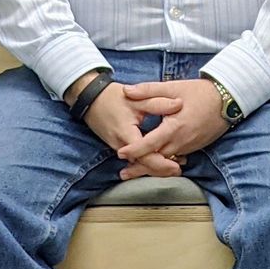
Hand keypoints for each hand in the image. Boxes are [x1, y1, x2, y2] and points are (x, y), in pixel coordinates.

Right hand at [63, 72, 185, 178]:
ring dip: (154, 166)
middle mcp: (122, 146)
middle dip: (160, 170)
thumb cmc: (113, 98)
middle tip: (179, 170)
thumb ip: (157, 103)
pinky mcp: (119, 147)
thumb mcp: (137, 98)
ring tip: (173, 168)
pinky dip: (146, 160)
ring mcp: (119, 148)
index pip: (145, 156)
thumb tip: (179, 105)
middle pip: (143, 164)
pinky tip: (160, 160)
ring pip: (138, 163)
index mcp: (127, 135)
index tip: (175, 167)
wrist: (90, 99)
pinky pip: (134, 158)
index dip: (161, 164)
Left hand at [112, 79, 229, 179]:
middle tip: (123, 173)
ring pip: (167, 162)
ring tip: (135, 172)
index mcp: (174, 127)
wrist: (228, 99)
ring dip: (152, 167)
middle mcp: (182, 141)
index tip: (121, 153)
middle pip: (157, 160)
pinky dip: (165, 163)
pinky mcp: (195, 147)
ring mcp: (189, 146)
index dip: (134, 150)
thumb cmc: (201, 93)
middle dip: (140, 166)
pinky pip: (176, 159)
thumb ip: (148, 90)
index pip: (150, 144)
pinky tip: (157, 164)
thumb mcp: (173, 87)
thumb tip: (127, 91)